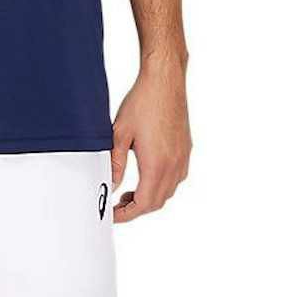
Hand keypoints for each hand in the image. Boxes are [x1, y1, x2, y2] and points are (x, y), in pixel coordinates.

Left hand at [111, 56, 190, 222]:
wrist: (165, 81)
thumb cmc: (143, 102)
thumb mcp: (120, 133)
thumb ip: (115, 163)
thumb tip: (110, 184)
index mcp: (157, 165)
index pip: (143, 204)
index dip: (127, 214)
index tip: (113, 215)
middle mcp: (174, 166)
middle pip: (157, 202)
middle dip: (136, 208)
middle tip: (118, 205)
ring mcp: (183, 158)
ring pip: (168, 191)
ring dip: (149, 197)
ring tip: (129, 192)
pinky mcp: (186, 150)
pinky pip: (175, 178)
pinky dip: (161, 185)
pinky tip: (147, 175)